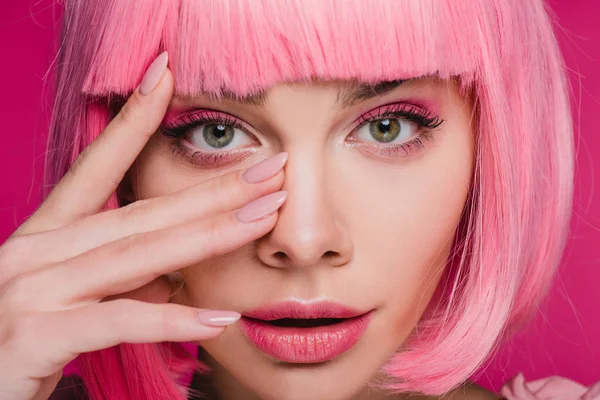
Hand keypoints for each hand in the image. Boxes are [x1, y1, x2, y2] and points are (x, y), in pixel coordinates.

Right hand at [0, 52, 286, 399]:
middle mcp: (35, 251)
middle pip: (140, 211)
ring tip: (264, 218)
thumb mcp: (73, 302)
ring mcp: (30, 290)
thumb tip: (174, 281)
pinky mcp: (31, 335)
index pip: (96, 166)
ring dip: (208, 236)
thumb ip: (122, 285)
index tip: (165, 76)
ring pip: (136, 254)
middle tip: (272, 170)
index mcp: (46, 236)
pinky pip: (115, 321)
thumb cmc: (18, 343)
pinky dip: (170, 319)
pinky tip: (219, 318)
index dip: (132, 119)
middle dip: (212, 190)